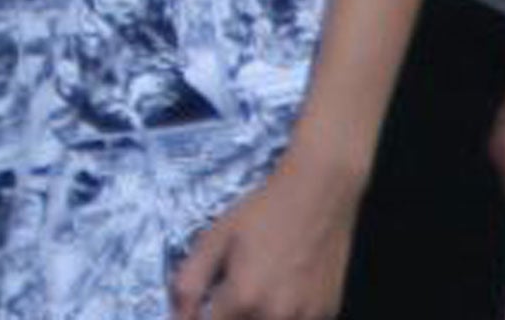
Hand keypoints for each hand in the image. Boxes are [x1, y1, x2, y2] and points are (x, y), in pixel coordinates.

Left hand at [169, 144, 362, 319]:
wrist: (317, 197)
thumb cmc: (261, 214)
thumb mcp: (214, 239)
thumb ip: (190, 283)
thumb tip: (177, 315)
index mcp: (243, 298)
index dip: (200, 318)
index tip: (202, 307)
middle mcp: (275, 317)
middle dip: (228, 317)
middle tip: (230, 293)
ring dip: (254, 317)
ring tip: (256, 290)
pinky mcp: (326, 315)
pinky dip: (281, 316)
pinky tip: (282, 292)